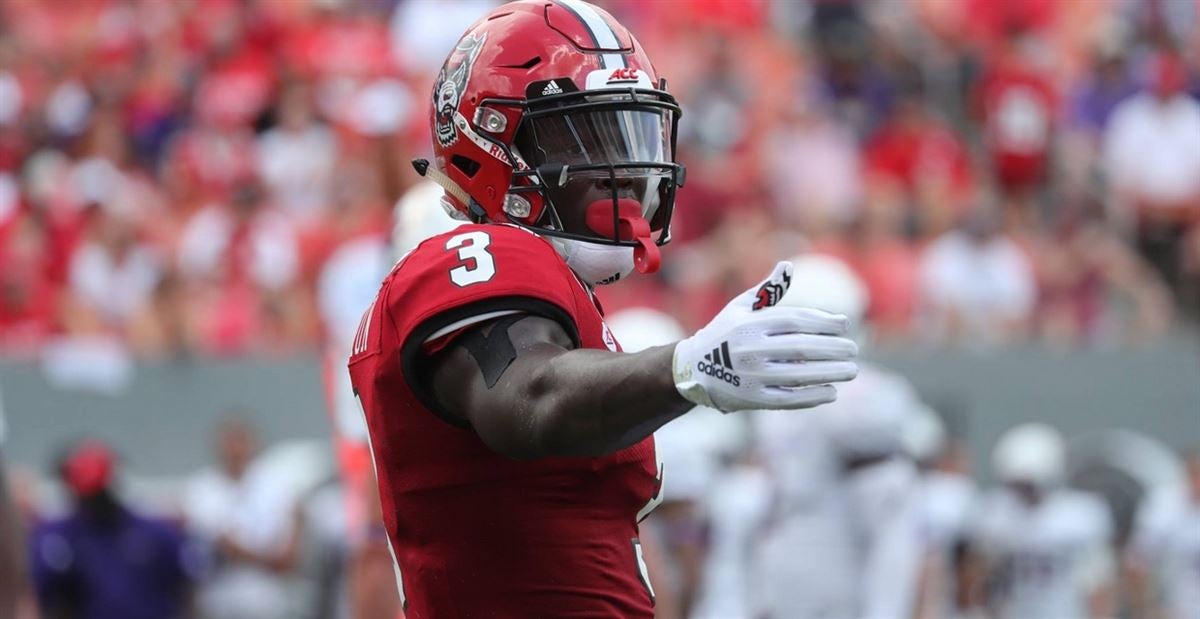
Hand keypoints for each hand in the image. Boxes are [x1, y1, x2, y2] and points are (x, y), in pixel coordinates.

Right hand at [672, 261, 857, 411]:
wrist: (693, 369)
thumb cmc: (725, 333)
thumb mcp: (740, 307)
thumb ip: (767, 290)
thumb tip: (788, 266)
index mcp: (750, 324)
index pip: (796, 321)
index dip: (824, 322)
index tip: (845, 325)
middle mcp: (750, 349)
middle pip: (802, 348)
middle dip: (833, 348)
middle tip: (854, 349)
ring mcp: (751, 376)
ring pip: (799, 374)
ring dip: (830, 373)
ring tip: (851, 370)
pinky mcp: (752, 399)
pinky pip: (788, 399)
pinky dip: (812, 396)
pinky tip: (832, 392)